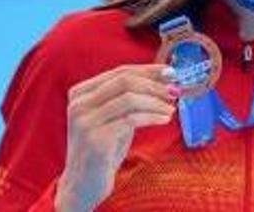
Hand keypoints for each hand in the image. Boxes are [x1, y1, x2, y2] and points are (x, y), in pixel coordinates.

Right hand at [57, 64, 179, 211]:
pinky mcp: (95, 139)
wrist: (84, 184)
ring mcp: (85, 121)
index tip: (171, 73)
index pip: (120, 72)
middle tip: (174, 91)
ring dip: (156, 102)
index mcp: (81, 93)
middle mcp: (79, 104)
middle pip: (125, 81)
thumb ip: (130, 98)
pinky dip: (152, 116)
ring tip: (172, 109)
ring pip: (129, 99)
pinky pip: (131, 120)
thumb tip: (164, 78)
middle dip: (154, 84)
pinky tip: (165, 120)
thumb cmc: (104, 149)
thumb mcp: (113, 117)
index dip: (148, 70)